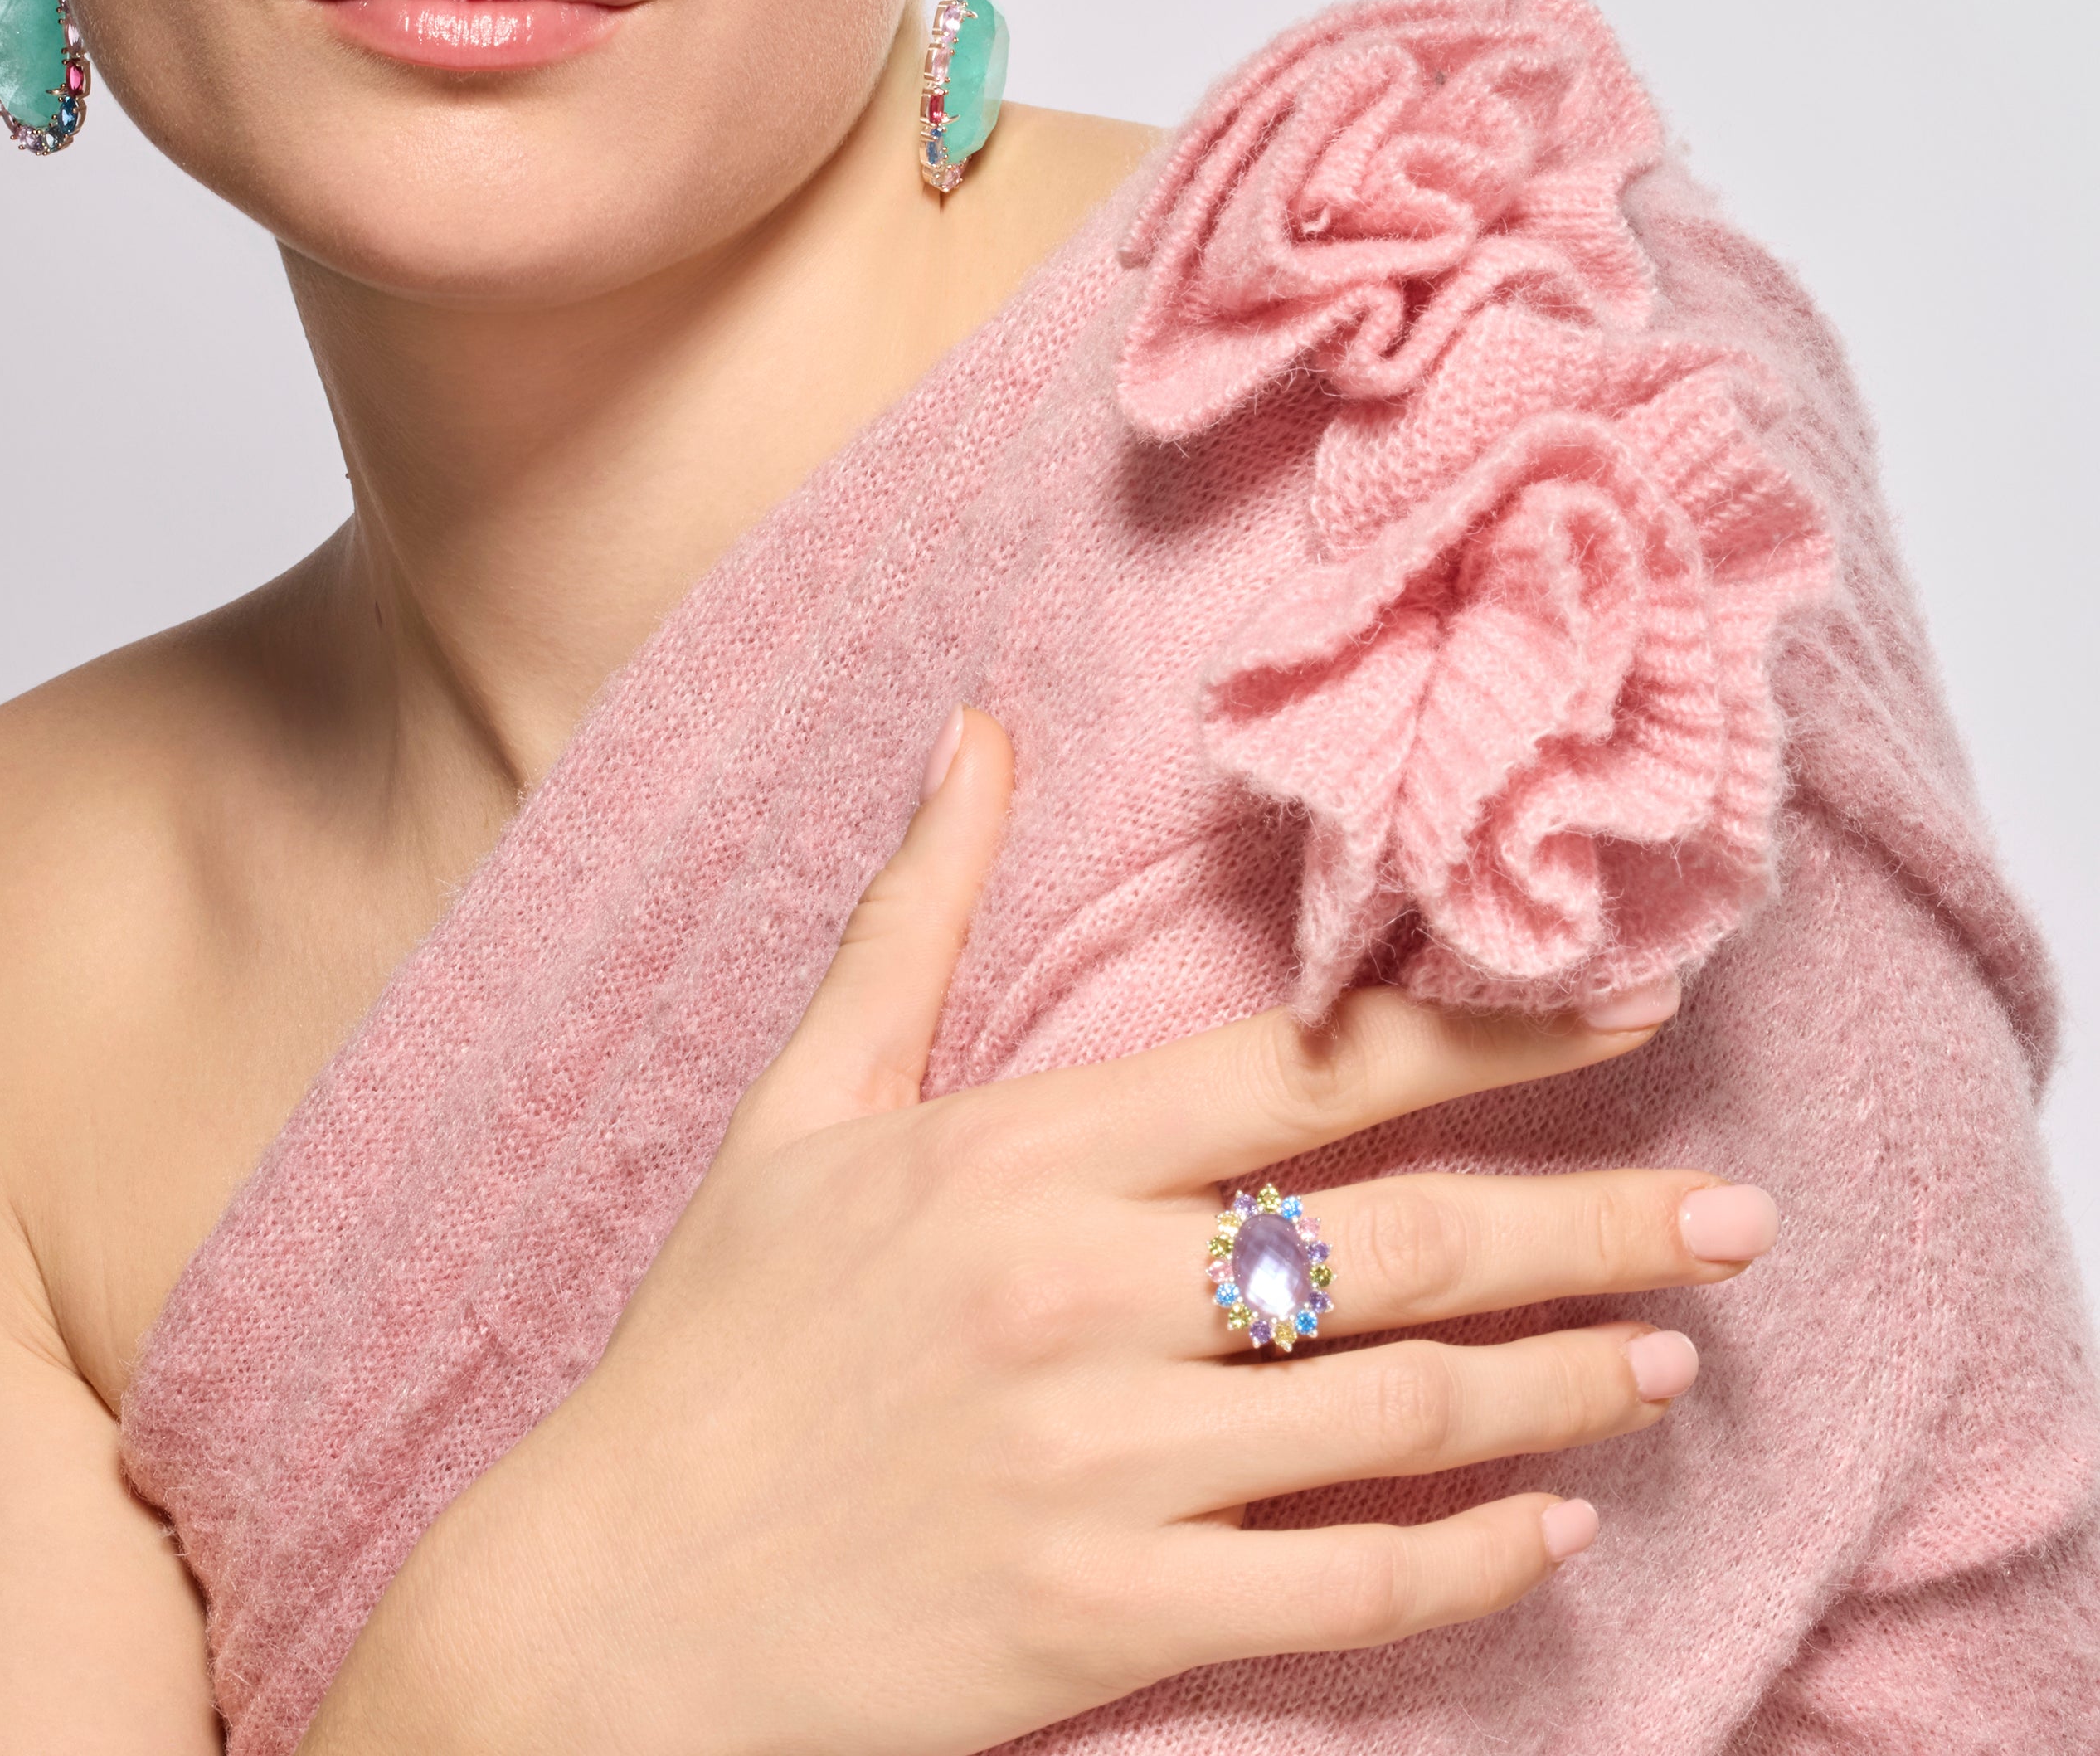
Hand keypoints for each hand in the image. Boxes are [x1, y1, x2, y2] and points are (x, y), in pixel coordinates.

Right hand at [316, 713, 1774, 1755]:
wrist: (614, 1598)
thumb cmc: (713, 1338)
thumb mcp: (802, 1105)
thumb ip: (914, 915)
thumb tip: (975, 731)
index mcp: (1023, 1157)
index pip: (1306, 1070)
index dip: (1490, 1032)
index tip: (1631, 1008)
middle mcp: (1084, 1295)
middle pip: (1399, 1237)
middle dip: (1595, 1216)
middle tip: (1735, 1213)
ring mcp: (1103, 1464)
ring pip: (1401, 1410)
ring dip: (1565, 1382)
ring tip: (1673, 1353)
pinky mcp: (1106, 1619)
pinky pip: (1339, 1588)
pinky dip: (1468, 1559)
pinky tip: (1549, 1531)